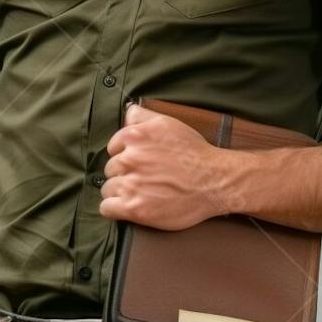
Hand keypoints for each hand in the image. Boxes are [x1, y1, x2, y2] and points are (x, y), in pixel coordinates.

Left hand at [98, 101, 229, 229]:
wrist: (214, 181)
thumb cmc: (195, 152)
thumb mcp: (168, 123)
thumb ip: (142, 116)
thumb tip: (126, 112)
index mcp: (134, 136)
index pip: (113, 148)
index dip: (125, 156)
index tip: (140, 163)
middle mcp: (129, 159)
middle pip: (110, 170)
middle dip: (124, 174)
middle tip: (145, 179)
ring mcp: (131, 185)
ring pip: (108, 189)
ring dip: (120, 192)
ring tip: (141, 194)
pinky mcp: (135, 208)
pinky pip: (106, 208)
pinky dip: (115, 209)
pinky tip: (130, 207)